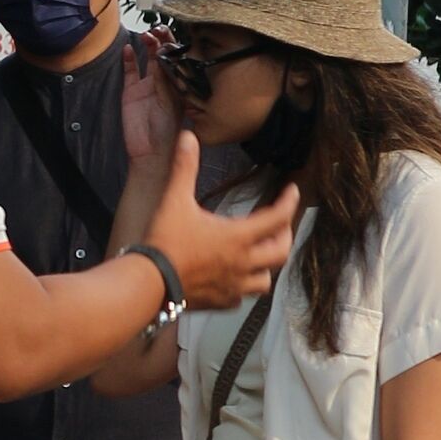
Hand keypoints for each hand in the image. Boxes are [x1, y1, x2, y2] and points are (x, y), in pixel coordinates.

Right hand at [119, 31, 182, 166]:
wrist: (150, 151)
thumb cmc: (168, 133)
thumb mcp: (172, 103)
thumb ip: (166, 82)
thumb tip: (163, 60)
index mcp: (178, 85)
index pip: (178, 60)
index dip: (175, 46)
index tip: (172, 35)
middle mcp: (164, 83)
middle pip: (163, 56)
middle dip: (162, 41)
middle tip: (158, 29)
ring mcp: (147, 86)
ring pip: (148, 59)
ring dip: (147, 45)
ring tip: (146, 34)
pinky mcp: (131, 92)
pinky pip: (130, 71)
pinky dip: (128, 59)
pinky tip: (127, 48)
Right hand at [146, 133, 298, 310]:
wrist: (148, 284)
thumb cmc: (165, 241)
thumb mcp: (174, 200)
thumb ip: (185, 168)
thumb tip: (188, 137)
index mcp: (238, 236)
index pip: (278, 217)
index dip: (289, 201)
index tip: (292, 191)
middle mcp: (243, 263)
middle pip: (281, 251)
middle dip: (284, 235)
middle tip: (279, 224)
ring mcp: (234, 287)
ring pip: (266, 280)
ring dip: (267, 266)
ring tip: (259, 255)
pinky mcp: (221, 303)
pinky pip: (242, 298)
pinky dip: (243, 287)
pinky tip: (233, 280)